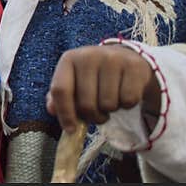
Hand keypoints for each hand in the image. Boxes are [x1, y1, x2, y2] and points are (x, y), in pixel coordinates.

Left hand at [46, 45, 160, 133]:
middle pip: (86, 104)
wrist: (123, 59)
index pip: (60, 90)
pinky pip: (128, 100)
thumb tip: (52, 109)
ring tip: (109, 101)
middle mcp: (89, 55)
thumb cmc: (93, 76)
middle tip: (97, 113)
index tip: (71, 129)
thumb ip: (59, 96)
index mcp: (69, 59)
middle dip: (92, 116)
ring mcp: (112, 59)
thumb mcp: (73, 81)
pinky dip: (127, 104)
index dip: (65, 113)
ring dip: (110, 111)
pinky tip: (123, 93)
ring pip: (108, 104)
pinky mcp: (133, 65)